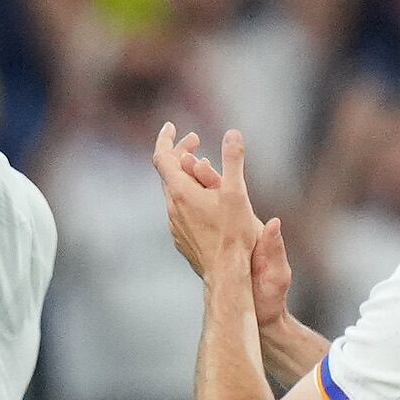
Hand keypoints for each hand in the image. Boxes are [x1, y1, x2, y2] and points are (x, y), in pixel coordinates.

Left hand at [152, 124, 285, 320]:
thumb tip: (233, 133)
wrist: (225, 273)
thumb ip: (234, 161)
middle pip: (168, 173)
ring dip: (186, 174)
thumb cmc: (233, 234)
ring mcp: (174, 224)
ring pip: (174, 192)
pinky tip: (205, 197)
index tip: (172, 126)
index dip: (166, 139)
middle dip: (180, 153)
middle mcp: (171, 208)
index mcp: (180, 193)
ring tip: (203, 164)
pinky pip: (180, 209)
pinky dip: (189, 194)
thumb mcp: (237, 192)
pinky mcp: (180, 236)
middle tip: (195, 140)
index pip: (163, 158)